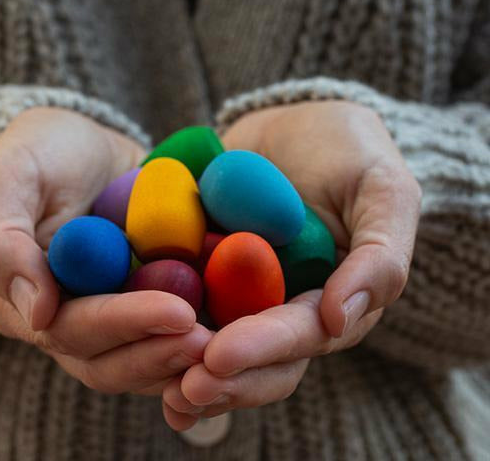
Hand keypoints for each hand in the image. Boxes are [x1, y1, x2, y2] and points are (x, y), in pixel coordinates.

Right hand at [0, 107, 210, 394]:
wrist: (88, 144)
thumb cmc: (43, 151)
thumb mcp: (10, 177)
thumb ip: (3, 242)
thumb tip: (36, 313)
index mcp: (24, 301)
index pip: (72, 330)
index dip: (125, 325)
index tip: (178, 312)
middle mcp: (67, 319)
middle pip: (112, 359)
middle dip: (162, 352)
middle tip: (215, 340)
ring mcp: (110, 313)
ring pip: (145, 357)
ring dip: (186, 357)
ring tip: (236, 342)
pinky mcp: (145, 301)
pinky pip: (173, 329)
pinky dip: (203, 332)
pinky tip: (242, 324)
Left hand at [162, 101, 421, 427]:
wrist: (294, 119)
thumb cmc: (349, 150)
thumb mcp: (382, 190)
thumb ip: (380, 255)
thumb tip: (340, 320)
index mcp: (330, 297)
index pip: (301, 336)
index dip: (263, 350)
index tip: (219, 357)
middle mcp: (282, 304)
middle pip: (256, 357)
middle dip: (221, 378)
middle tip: (180, 389)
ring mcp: (238, 288)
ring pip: (214, 341)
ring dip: (184, 369)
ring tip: (156, 389)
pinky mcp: (201, 265)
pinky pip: (177, 296)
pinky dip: (156, 323)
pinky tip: (125, 343)